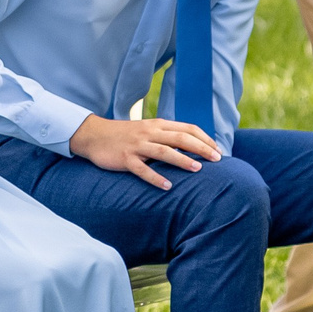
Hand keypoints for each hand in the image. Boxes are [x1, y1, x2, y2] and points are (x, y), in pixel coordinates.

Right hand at [68, 114, 220, 190]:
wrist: (94, 135)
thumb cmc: (125, 135)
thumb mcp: (148, 130)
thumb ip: (167, 135)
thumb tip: (192, 146)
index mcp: (158, 125)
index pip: (188, 128)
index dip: (205, 139)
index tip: (218, 150)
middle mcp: (149, 132)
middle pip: (180, 138)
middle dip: (201, 148)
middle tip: (217, 160)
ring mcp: (137, 145)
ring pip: (163, 151)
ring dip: (182, 160)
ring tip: (197, 169)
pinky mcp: (125, 158)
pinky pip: (142, 169)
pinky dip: (155, 178)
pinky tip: (168, 187)